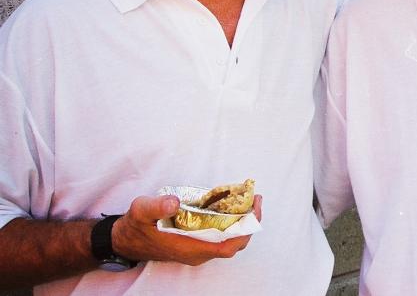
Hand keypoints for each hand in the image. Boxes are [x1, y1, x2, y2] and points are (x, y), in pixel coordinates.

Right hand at [111, 194, 261, 265]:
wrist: (125, 240)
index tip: (254, 208)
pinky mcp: (196, 245)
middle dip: (249, 223)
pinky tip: (230, 206)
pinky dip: (230, 223)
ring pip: (229, 241)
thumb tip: (173, 203)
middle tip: (254, 198)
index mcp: (190, 248)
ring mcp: (198, 250)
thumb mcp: (142, 211)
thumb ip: (157, 207)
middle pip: (235, 244)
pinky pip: (220, 237)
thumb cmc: (136, 226)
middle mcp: (198, 253)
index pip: (229, 246)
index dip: (246, 229)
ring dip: (241, 222)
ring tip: (246, 199)